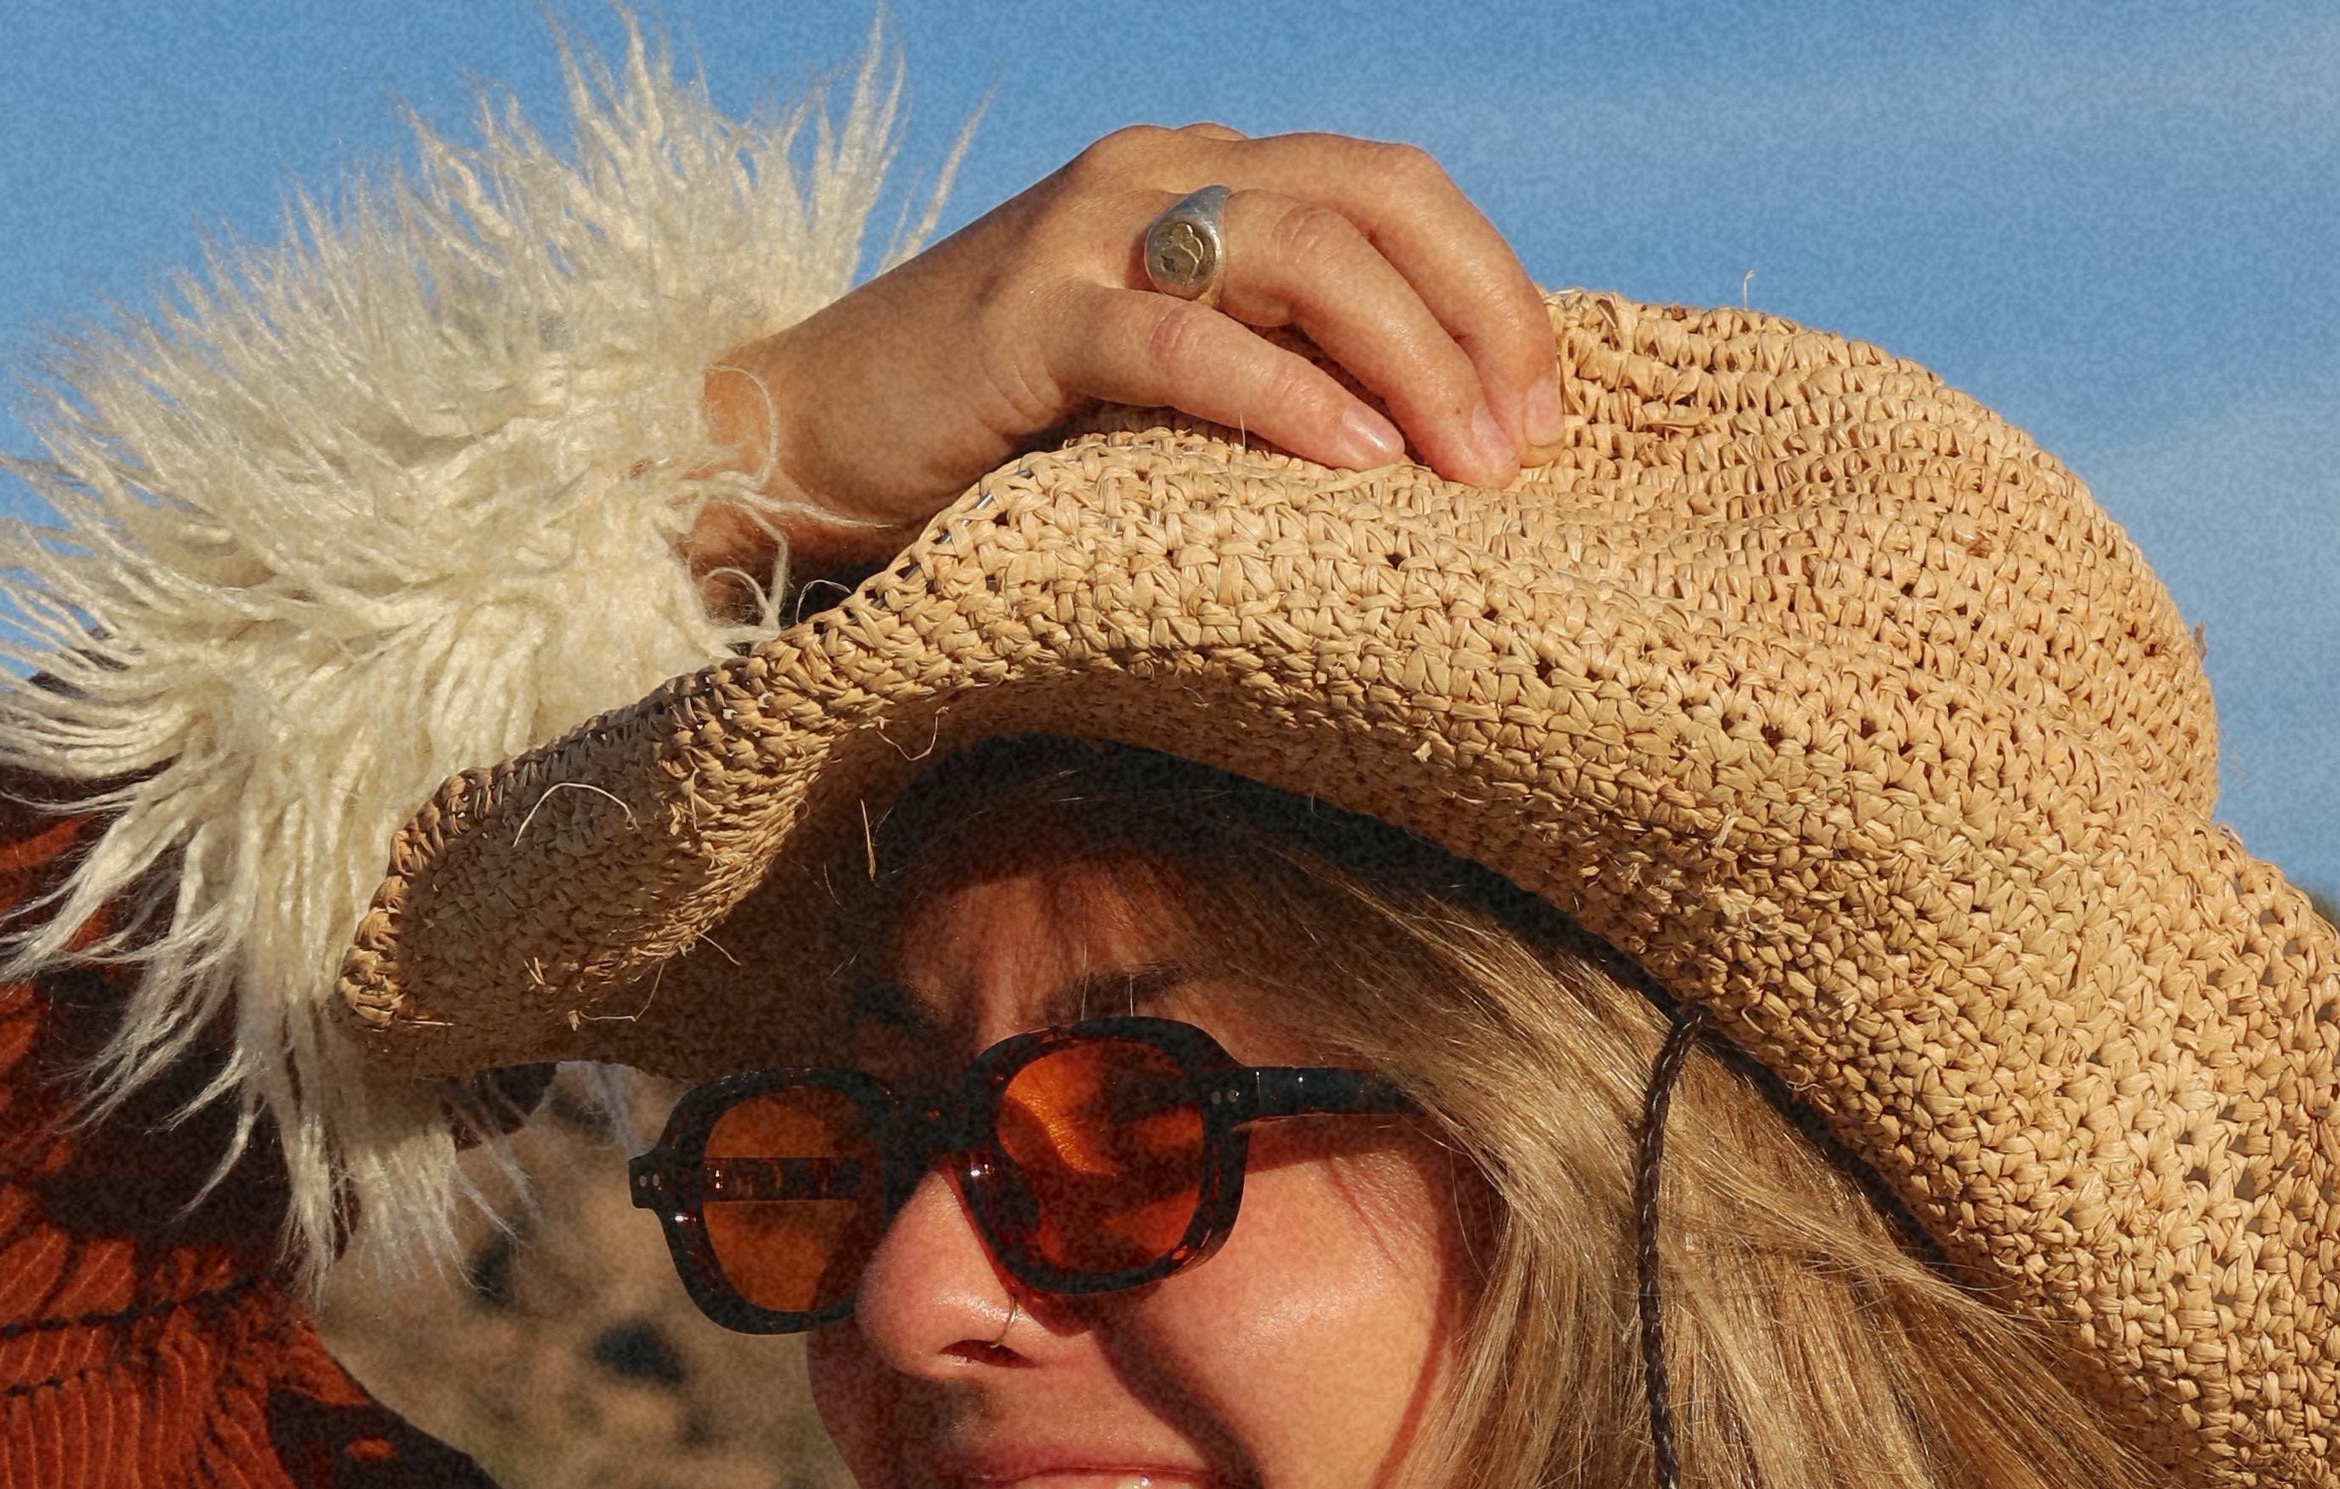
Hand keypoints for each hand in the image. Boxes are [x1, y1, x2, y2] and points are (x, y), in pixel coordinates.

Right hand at [700, 124, 1559, 578]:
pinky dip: (1283, 395)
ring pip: (1298, 254)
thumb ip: (1260, 367)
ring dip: (1408, 358)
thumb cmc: (985, 442)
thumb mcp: (1151, 387)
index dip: (1488, 285)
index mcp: (1195, 176)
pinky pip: (1183, 339)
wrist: (793, 447)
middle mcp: (1151, 175)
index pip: (1390, 188)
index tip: (1545, 410)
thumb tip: (1426, 440)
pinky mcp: (1026, 319)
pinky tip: (1355, 460)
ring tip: (1467, 463)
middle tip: (1528, 444)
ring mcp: (1085, 234)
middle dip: (1475, 316)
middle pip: (1371, 198)